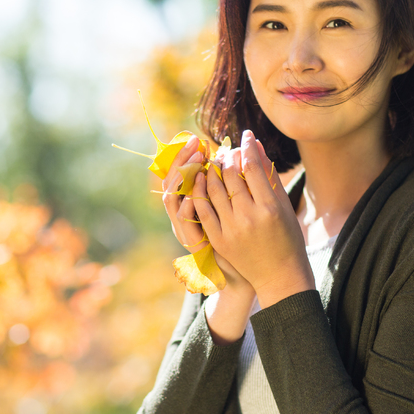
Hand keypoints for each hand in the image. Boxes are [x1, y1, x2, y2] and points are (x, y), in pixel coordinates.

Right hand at [160, 136, 248, 292]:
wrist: (241, 274)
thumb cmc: (241, 238)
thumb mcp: (236, 206)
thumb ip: (235, 182)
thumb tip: (242, 148)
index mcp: (191, 203)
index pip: (179, 173)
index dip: (183, 155)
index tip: (196, 139)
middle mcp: (183, 214)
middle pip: (171, 180)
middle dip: (181, 160)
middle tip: (195, 143)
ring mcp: (184, 228)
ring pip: (171, 198)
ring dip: (183, 177)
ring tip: (197, 160)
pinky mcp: (191, 241)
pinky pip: (184, 219)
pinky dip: (188, 202)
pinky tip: (198, 187)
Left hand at [192, 130, 313, 307]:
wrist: (279, 276)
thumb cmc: (287, 238)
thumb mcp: (284, 206)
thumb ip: (270, 176)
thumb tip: (256, 146)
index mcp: (269, 207)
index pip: (253, 166)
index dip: (247, 146)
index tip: (246, 135)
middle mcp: (249, 216)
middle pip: (231, 175)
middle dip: (228, 156)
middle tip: (228, 149)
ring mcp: (231, 229)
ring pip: (214, 189)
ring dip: (212, 170)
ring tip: (215, 162)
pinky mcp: (219, 240)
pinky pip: (203, 210)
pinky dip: (200, 191)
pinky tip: (202, 179)